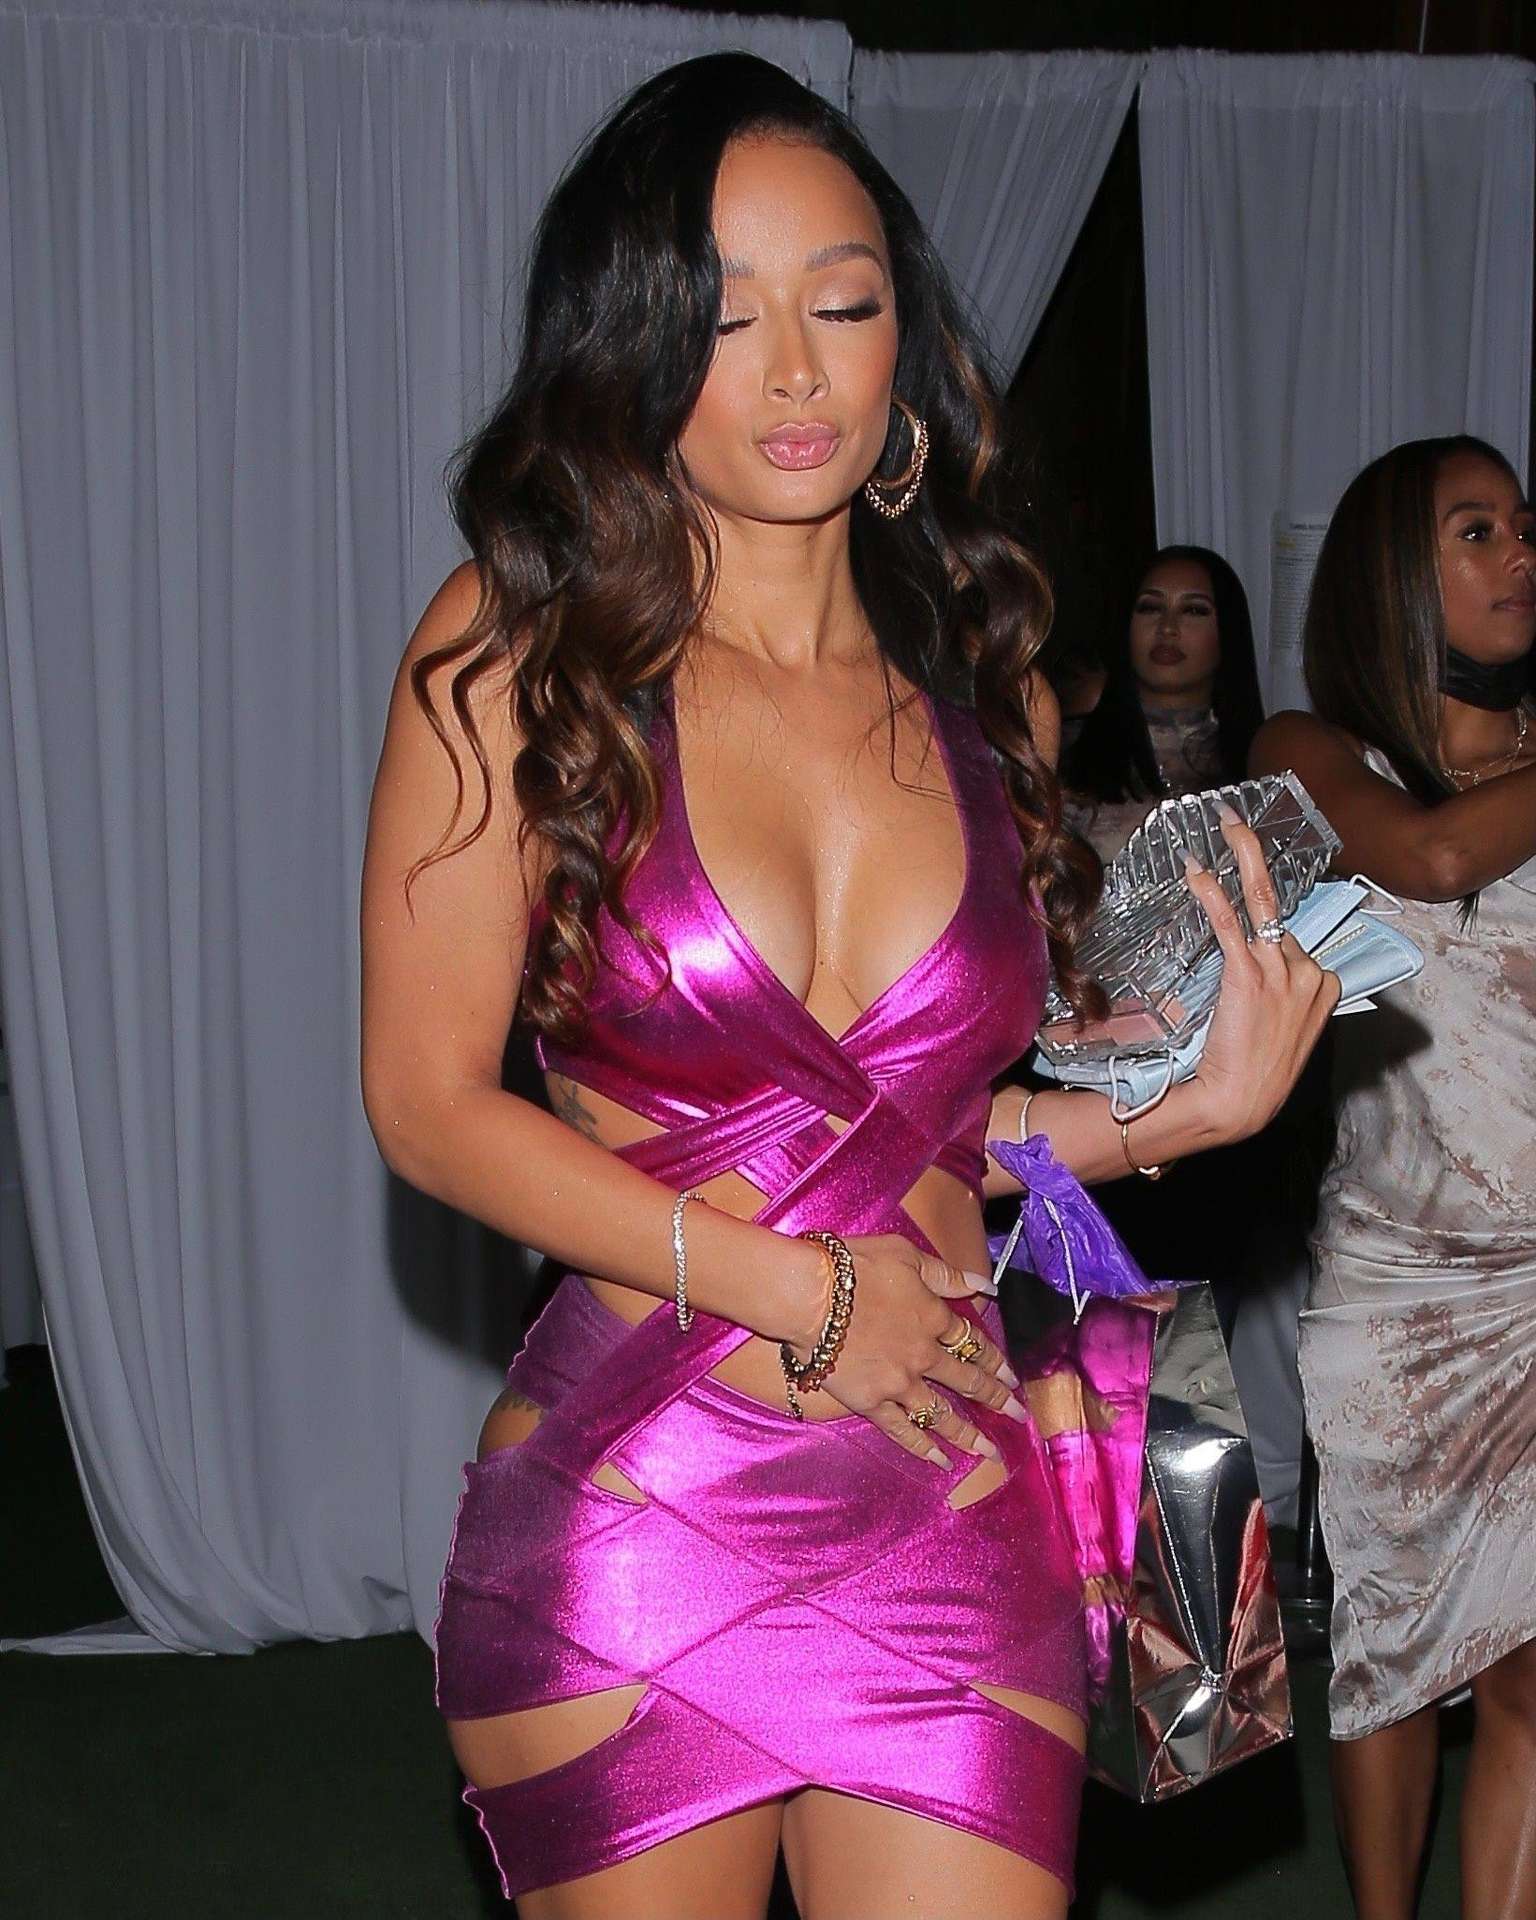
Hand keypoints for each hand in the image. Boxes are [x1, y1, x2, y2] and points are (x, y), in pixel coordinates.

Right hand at [788, 1233, 1030, 1467]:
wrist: (810, 1295)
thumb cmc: (854, 1267)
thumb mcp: (906, 1256)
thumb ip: (947, 1275)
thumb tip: (986, 1286)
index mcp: (934, 1318)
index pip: (972, 1342)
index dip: (994, 1360)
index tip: (1012, 1376)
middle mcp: (923, 1356)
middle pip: (967, 1381)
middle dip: (997, 1399)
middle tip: (1020, 1416)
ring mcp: (898, 1384)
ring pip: (941, 1414)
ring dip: (968, 1434)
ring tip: (990, 1452)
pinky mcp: (870, 1402)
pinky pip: (902, 1430)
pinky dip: (923, 1447)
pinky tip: (942, 1461)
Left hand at [1185, 809, 1339, 1143]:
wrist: (1237, 1104)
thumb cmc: (1254, 1074)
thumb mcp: (1283, 1031)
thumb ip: (1278, 996)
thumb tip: (1257, 974)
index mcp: (1323, 985)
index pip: (1292, 938)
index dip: (1262, 924)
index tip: (1239, 898)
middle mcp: (1308, 972)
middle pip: (1278, 912)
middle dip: (1254, 858)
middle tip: (1234, 821)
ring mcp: (1282, 973)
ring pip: (1262, 903)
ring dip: (1240, 859)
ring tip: (1223, 825)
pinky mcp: (1248, 977)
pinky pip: (1232, 924)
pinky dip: (1214, 894)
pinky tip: (1197, 870)